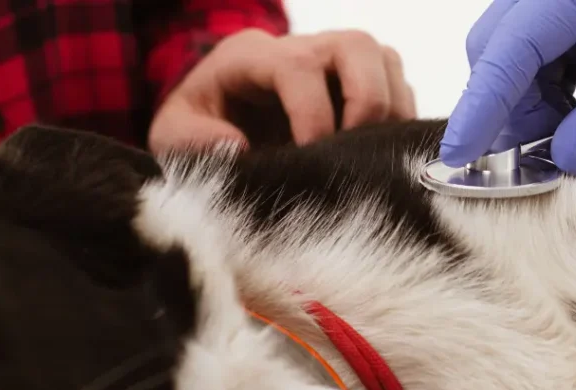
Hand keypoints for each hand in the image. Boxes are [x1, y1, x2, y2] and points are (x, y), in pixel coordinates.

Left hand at [149, 29, 415, 152]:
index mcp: (252, 56)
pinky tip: (376, 155)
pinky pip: (401, 86)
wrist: (219, 117)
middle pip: (357, 46)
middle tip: (354, 152)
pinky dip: (399, 121)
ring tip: (366, 156)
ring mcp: (337, 61)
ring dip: (388, 112)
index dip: (313, 113)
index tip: (312, 156)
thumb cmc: (199, 124)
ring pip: (386, 61)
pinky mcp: (363, 80)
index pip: (298, 66)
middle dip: (366, 102)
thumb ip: (192, 140)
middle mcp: (303, 46)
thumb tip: (238, 147)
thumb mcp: (174, 134)